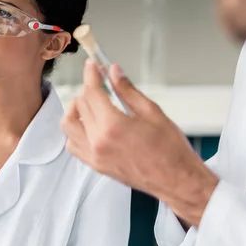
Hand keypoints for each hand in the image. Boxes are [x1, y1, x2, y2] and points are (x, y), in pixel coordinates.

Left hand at [61, 58, 218, 226]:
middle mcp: (98, 142)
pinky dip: (76, 130)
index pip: (92, 91)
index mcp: (113, 126)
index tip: (92, 65)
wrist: (176, 181)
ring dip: (77, 109)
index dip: (91, 74)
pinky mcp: (94, 165)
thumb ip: (127, 90)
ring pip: (68, 124)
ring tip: (93, 103)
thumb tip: (114, 72)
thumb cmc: (171, 150)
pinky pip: (72, 143)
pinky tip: (91, 125)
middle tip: (101, 81)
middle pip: (80, 104)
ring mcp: (94, 155)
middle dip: (89, 88)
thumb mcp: (152, 112)